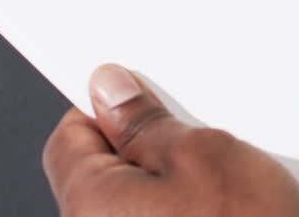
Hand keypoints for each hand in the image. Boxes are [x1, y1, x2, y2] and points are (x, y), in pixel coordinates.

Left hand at [42, 64, 298, 216]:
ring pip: (138, 202)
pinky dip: (188, 212)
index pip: (71, 138)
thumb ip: (147, 122)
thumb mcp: (206, 151)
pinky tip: (227, 210)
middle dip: (149, 148)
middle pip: (105, 174)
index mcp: (90, 205)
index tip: (140, 94)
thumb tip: (112, 93)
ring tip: (225, 182)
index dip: (107, 108)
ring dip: (174, 185)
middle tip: (198, 138)